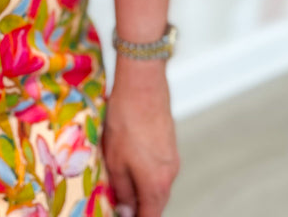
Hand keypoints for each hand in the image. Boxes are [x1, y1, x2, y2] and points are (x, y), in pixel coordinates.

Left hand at [102, 58, 179, 216]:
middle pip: (155, 202)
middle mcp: (170, 173)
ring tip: (120, 179)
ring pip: (157, 183)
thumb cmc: (125, 120)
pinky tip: (130, 158)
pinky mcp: (170, 141)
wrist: (142, 83)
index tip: (122, 215)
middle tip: (118, 202)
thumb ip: (122, 190)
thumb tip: (126, 210)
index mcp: (156, 184)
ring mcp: (172, 156)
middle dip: (138, 206)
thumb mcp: (115, 160)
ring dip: (141, 187)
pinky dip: (146, 170)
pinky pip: (159, 166)